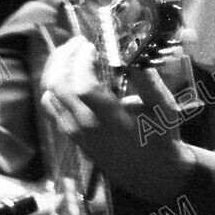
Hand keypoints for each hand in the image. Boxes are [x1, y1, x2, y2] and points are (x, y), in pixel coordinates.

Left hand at [39, 37, 195, 201]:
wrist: (150, 173)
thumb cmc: (159, 139)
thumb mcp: (164, 110)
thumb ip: (149, 81)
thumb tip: (136, 55)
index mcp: (111, 122)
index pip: (83, 87)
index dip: (81, 61)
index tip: (91, 46)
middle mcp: (87, 127)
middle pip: (59, 86)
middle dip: (65, 57)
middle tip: (78, 42)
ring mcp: (74, 132)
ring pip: (50, 93)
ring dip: (57, 67)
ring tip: (72, 52)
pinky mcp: (70, 134)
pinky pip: (51, 104)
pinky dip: (54, 83)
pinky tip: (67, 72)